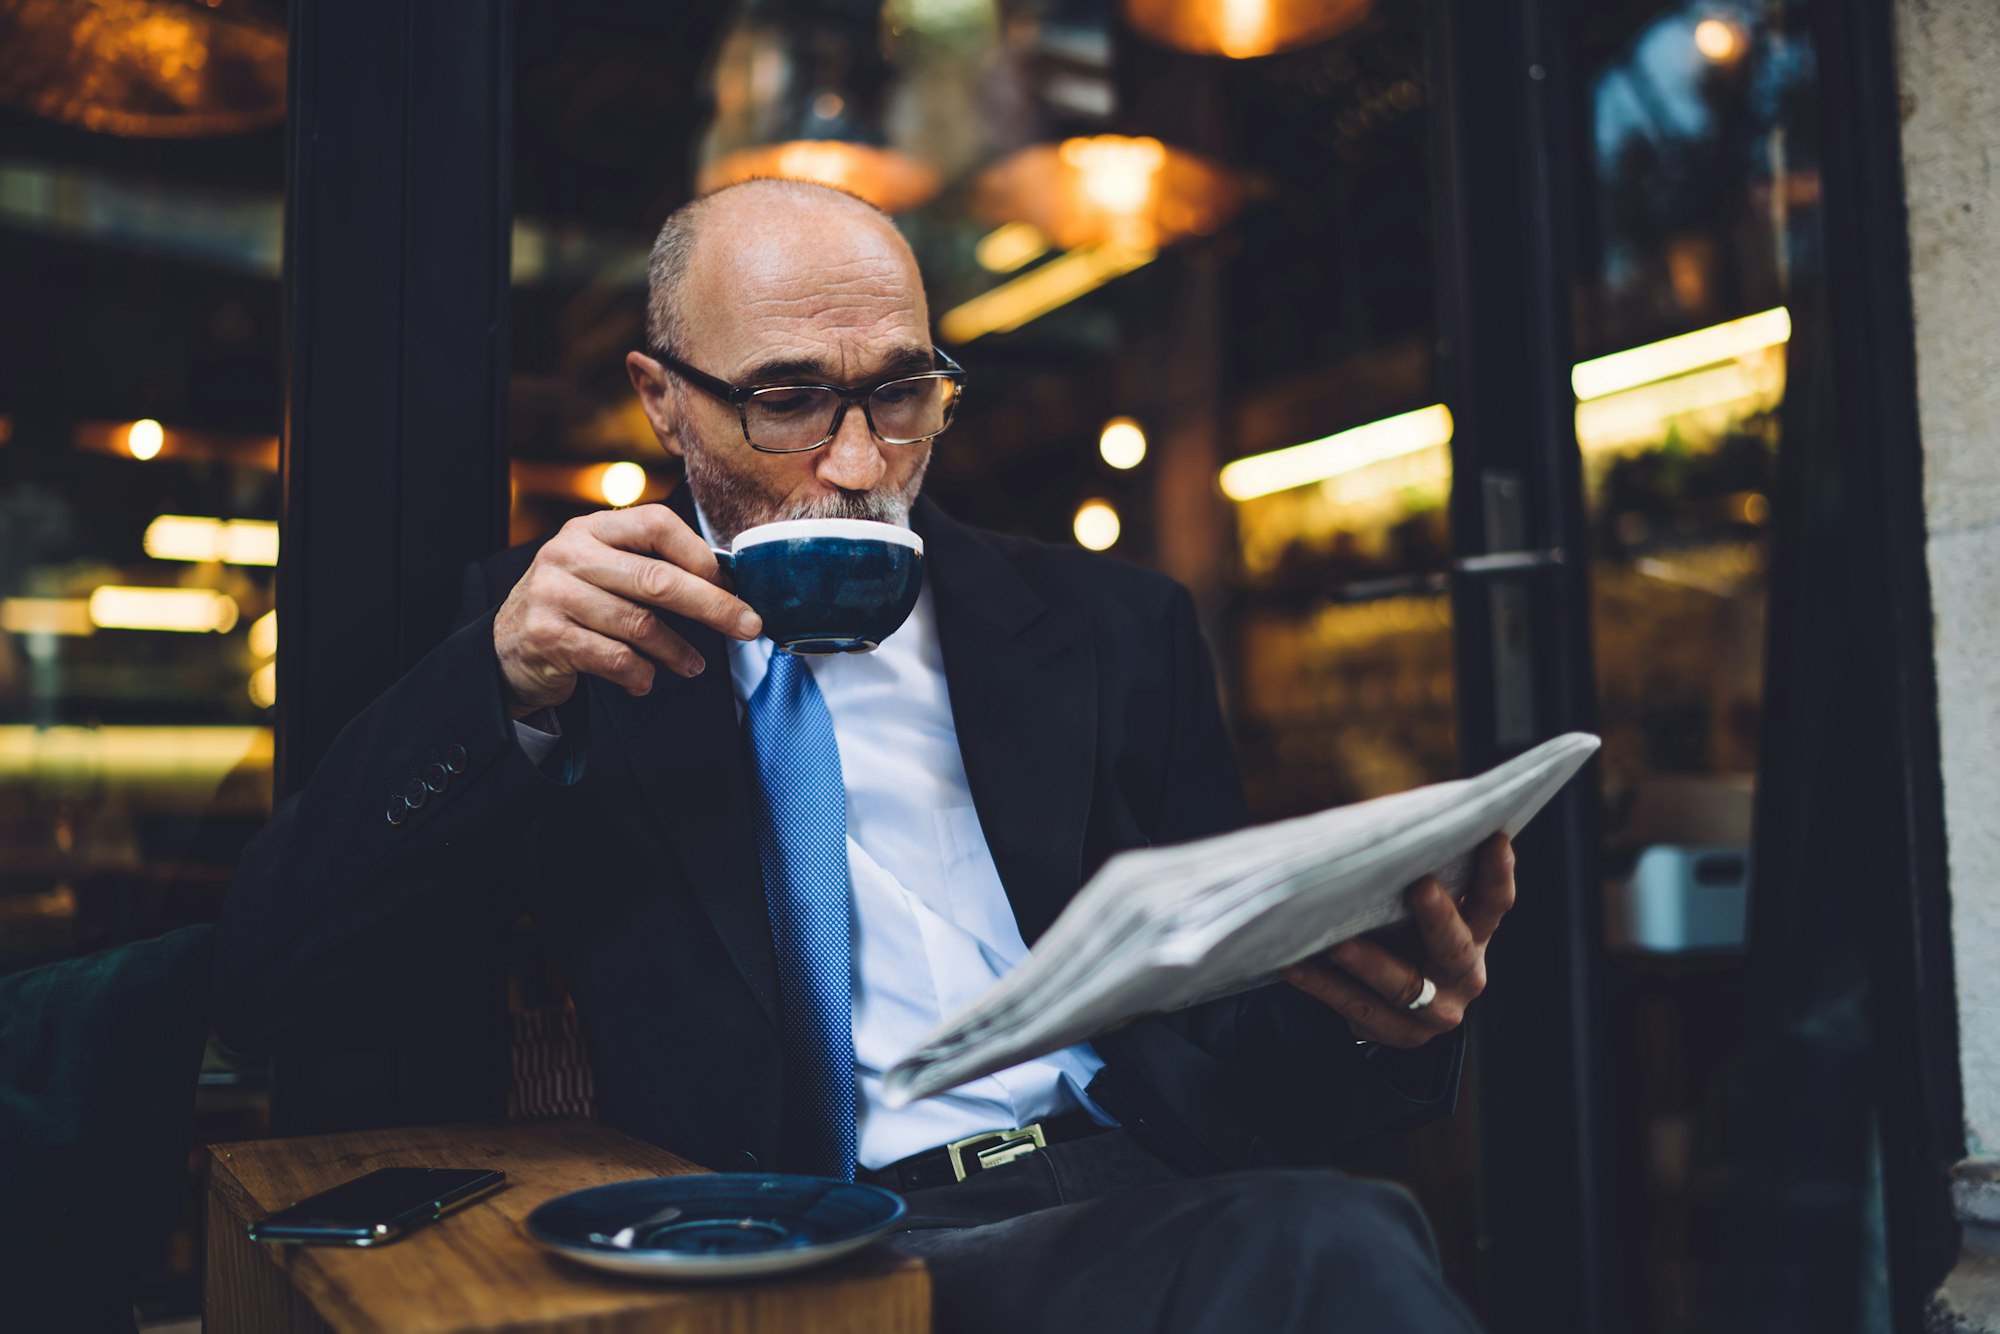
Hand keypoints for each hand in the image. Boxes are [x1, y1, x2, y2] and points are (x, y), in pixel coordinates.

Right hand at [493, 506, 762, 715]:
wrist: (506, 647)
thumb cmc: (574, 606)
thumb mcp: (603, 571)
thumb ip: (649, 568)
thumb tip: (725, 587)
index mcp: (591, 529)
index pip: (657, 524)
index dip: (700, 554)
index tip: (730, 583)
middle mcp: (569, 554)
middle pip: (658, 579)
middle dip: (714, 606)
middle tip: (748, 626)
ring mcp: (554, 594)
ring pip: (640, 625)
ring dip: (678, 651)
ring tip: (694, 665)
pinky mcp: (548, 636)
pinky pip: (616, 658)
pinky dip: (641, 674)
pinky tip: (646, 679)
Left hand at [1281, 833, 1515, 1048]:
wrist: (1396, 1008)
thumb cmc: (1406, 935)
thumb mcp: (1420, 908)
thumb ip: (1413, 873)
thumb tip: (1381, 821)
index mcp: (1477, 935)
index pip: (1494, 903)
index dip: (1498, 873)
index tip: (1494, 838)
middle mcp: (1464, 974)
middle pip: (1456, 948)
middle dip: (1439, 918)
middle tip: (1420, 886)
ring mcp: (1434, 1010)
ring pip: (1405, 986)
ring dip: (1371, 964)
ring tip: (1337, 945)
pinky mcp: (1397, 1032)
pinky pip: (1356, 1007)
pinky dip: (1323, 985)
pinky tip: (1294, 966)